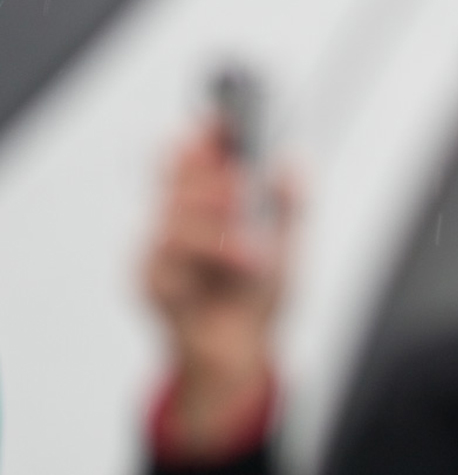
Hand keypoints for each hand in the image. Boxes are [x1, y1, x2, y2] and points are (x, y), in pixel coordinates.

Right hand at [144, 123, 293, 457]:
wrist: (241, 352)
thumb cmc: (258, 298)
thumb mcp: (286, 246)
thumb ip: (288, 204)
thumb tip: (291, 164)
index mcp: (208, 204)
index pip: (194, 155)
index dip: (204, 135)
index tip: (220, 122)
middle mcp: (179, 219)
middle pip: (177, 176)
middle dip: (211, 179)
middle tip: (241, 186)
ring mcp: (160, 248)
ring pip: (173, 217)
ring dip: (218, 231)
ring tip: (251, 251)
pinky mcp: (149, 280)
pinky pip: (169, 261)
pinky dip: (206, 266)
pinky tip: (234, 271)